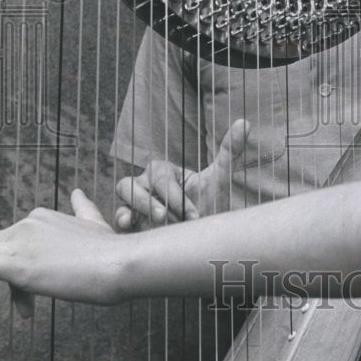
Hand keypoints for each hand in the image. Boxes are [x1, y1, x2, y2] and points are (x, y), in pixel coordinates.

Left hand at [0, 190, 119, 316]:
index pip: (11, 241)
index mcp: (43, 217)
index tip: (14, 286)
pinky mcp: (12, 263)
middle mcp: (27, 223)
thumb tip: (77, 193)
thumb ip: (82, 210)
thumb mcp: (95, 226)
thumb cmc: (112, 253)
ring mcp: (19, 241)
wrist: (119, 263)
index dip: (6, 264)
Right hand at [113, 119, 250, 228]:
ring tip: (154, 221)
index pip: (159, 174)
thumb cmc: (209, 205)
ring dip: (136, 208)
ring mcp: (135, 205)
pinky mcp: (130, 225)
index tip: (193, 214)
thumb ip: (230, 151)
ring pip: (123, 195)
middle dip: (150, 202)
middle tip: (166, 217)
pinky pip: (116, 218)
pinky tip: (127, 225)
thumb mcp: (220, 179)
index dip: (174, 194)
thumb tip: (243, 122)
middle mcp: (145, 185)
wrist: (204, 238)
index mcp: (164, 172)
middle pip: (132, 183)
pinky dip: (119, 220)